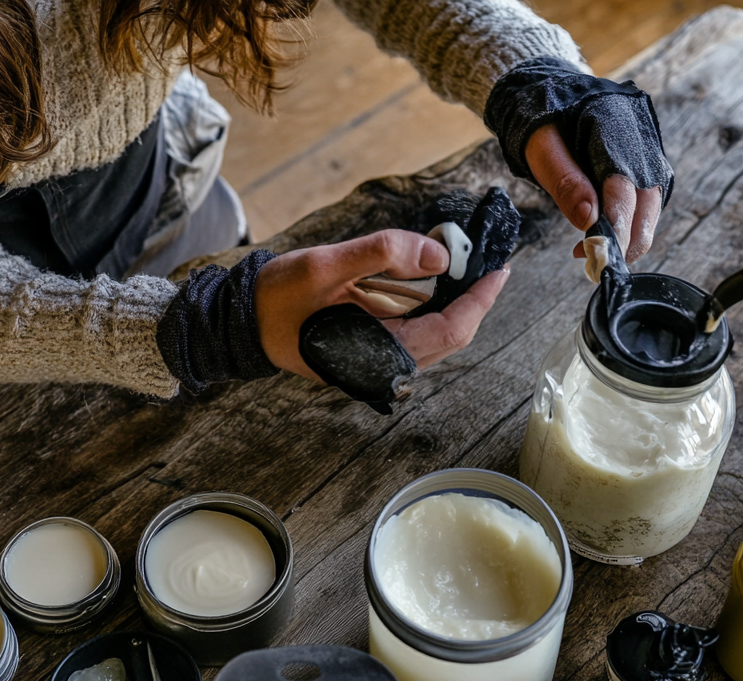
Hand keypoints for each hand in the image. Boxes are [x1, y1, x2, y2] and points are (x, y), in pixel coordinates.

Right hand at [255, 229, 510, 379]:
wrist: (241, 321)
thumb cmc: (278, 298)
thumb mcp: (326, 266)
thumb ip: (382, 255)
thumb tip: (438, 255)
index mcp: (381, 353)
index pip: (452, 329)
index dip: (481, 299)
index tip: (501, 269)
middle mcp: (386, 364)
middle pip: (450, 333)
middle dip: (472, 296)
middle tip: (485, 259)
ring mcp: (378, 359)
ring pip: (433, 331)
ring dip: (451, 299)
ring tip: (460, 263)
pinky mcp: (370, 349)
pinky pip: (413, 328)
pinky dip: (427, 303)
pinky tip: (426, 278)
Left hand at [525, 124, 662, 261]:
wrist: (558, 95)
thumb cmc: (546, 123)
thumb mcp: (542, 149)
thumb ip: (565, 181)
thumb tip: (588, 221)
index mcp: (613, 130)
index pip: (622, 190)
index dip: (614, 227)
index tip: (598, 255)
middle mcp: (641, 141)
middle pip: (647, 203)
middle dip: (625, 240)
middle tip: (593, 261)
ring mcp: (649, 152)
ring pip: (651, 206)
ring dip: (627, 235)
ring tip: (591, 249)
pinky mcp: (648, 164)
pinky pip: (647, 200)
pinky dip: (629, 222)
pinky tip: (603, 231)